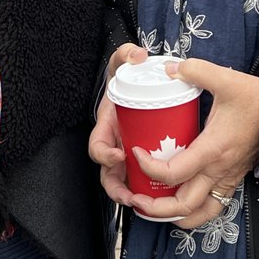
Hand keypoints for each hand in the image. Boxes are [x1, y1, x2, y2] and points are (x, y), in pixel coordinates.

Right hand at [88, 44, 147, 206]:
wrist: (139, 85)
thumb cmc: (127, 77)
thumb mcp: (124, 62)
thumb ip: (126, 54)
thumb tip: (137, 56)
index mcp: (106, 126)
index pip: (97, 146)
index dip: (104, 154)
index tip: (120, 155)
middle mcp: (114, 144)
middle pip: (108, 174)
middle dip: (116, 188)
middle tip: (131, 195)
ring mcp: (126, 154)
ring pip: (123, 182)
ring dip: (131, 196)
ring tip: (145, 204)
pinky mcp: (141, 160)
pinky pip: (141, 179)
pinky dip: (147, 190)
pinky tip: (161, 199)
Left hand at [125, 58, 258, 228]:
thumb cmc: (256, 101)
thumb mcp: (226, 80)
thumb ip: (196, 70)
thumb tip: (170, 69)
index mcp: (212, 150)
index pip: (174, 172)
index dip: (149, 167)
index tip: (136, 152)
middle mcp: (217, 171)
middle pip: (183, 205)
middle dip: (154, 207)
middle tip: (134, 196)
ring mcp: (226, 179)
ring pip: (199, 214)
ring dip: (173, 216)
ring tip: (153, 208)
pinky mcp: (232, 180)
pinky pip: (211, 207)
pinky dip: (192, 212)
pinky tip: (177, 203)